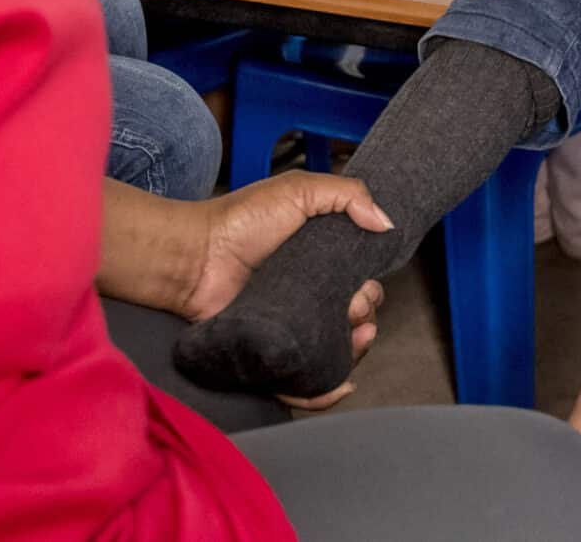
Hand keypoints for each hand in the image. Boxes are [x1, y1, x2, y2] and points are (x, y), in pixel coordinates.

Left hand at [181, 173, 392, 409]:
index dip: (370, 289)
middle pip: (354, 319)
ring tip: (356, 337)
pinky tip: (342, 383)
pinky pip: (303, 383)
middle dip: (365, 316)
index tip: (366, 286)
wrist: (195, 257)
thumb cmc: (238, 221)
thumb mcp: (298, 191)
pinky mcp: (273, 355)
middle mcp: (307, 298)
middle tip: (353, 306)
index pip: (359, 284)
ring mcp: (291, 329)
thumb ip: (347, 194)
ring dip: (356, 352)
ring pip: (336, 353)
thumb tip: (385, 223)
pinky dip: (326, 391)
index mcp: (318, 262)